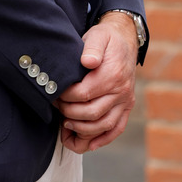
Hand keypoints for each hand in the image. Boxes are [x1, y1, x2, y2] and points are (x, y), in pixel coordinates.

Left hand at [57, 12, 138, 152]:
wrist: (125, 40)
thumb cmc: (106, 40)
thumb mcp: (98, 36)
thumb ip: (92, 48)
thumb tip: (88, 61)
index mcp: (113, 74)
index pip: (83, 94)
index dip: (65, 97)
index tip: (54, 93)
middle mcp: (122, 90)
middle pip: (91, 113)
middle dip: (69, 113)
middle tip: (57, 107)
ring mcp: (126, 101)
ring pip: (103, 125)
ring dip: (82, 130)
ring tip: (65, 125)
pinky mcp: (127, 107)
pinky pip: (117, 128)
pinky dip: (103, 140)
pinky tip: (88, 145)